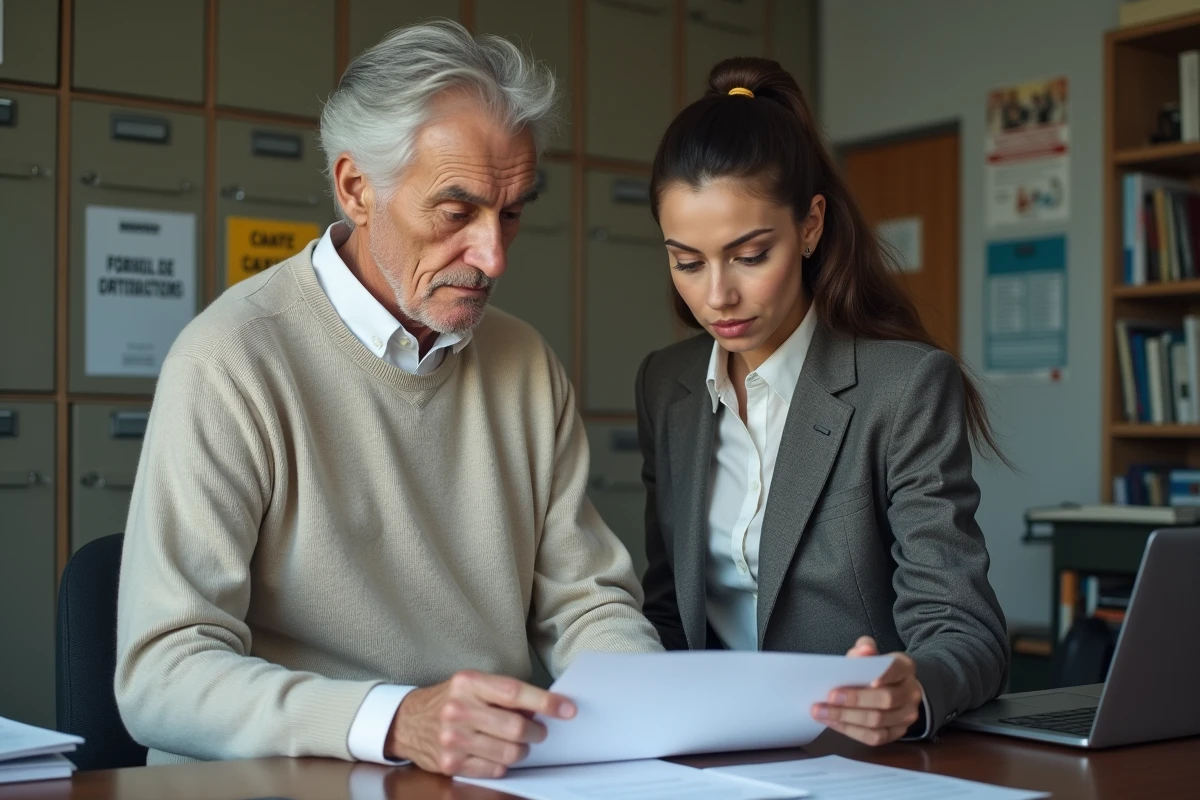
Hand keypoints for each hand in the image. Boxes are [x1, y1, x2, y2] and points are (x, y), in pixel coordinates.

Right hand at [386, 670, 575, 776]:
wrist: (407, 721)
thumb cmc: (449, 699)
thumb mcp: (472, 684)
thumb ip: (503, 694)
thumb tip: (542, 709)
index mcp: (468, 683)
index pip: (515, 693)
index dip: (546, 702)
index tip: (568, 709)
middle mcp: (459, 710)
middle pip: (515, 728)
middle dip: (536, 732)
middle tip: (539, 731)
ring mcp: (453, 739)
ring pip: (509, 752)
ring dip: (522, 750)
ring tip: (518, 743)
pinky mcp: (451, 763)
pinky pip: (495, 769)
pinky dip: (504, 762)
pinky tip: (498, 753)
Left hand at [811, 636, 923, 745]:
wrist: (891, 688)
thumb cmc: (874, 669)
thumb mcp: (868, 654)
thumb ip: (863, 648)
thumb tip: (864, 650)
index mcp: (905, 668)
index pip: (896, 670)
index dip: (884, 675)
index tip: (868, 680)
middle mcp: (911, 692)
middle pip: (886, 700)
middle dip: (856, 700)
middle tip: (829, 697)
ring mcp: (907, 716)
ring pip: (878, 722)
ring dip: (846, 718)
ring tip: (821, 712)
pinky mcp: (897, 733)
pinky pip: (875, 737)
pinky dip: (851, 730)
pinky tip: (832, 722)